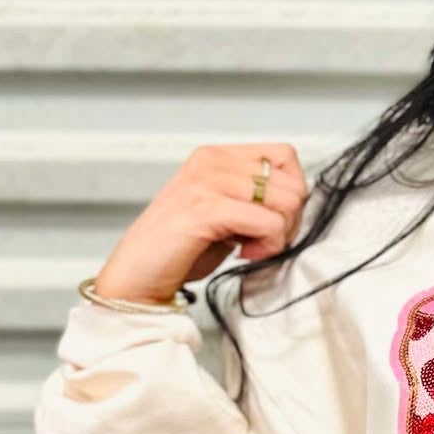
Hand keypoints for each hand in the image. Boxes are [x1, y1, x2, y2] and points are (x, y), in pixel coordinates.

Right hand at [92, 143, 310, 303]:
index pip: (285, 156)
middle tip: (262, 242)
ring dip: (278, 235)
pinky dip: (266, 246)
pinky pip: (268, 223)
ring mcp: (206, 182)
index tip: (271, 222)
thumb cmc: (181, 249)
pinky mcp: (205, 209)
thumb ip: (254, 198)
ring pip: (286, 202)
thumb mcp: (224, 212)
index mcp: (216, 156)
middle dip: (289, 221)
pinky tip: (243, 254)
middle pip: (292, 182)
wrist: (137, 277)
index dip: (291, 194)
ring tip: (251, 249)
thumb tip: (296, 202)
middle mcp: (211, 161)